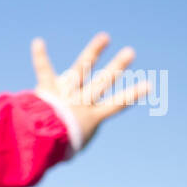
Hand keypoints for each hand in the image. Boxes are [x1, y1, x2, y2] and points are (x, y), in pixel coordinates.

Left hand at [31, 32, 150, 148]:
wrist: (45, 139)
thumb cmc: (57, 149)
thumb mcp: (71, 149)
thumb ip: (73, 140)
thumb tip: (67, 143)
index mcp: (91, 117)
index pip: (117, 105)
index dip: (133, 95)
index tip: (148, 85)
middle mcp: (82, 100)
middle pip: (103, 81)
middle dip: (117, 66)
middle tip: (130, 52)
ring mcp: (66, 92)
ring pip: (82, 69)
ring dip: (94, 51)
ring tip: (105, 37)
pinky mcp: (48, 88)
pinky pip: (44, 70)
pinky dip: (40, 56)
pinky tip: (38, 42)